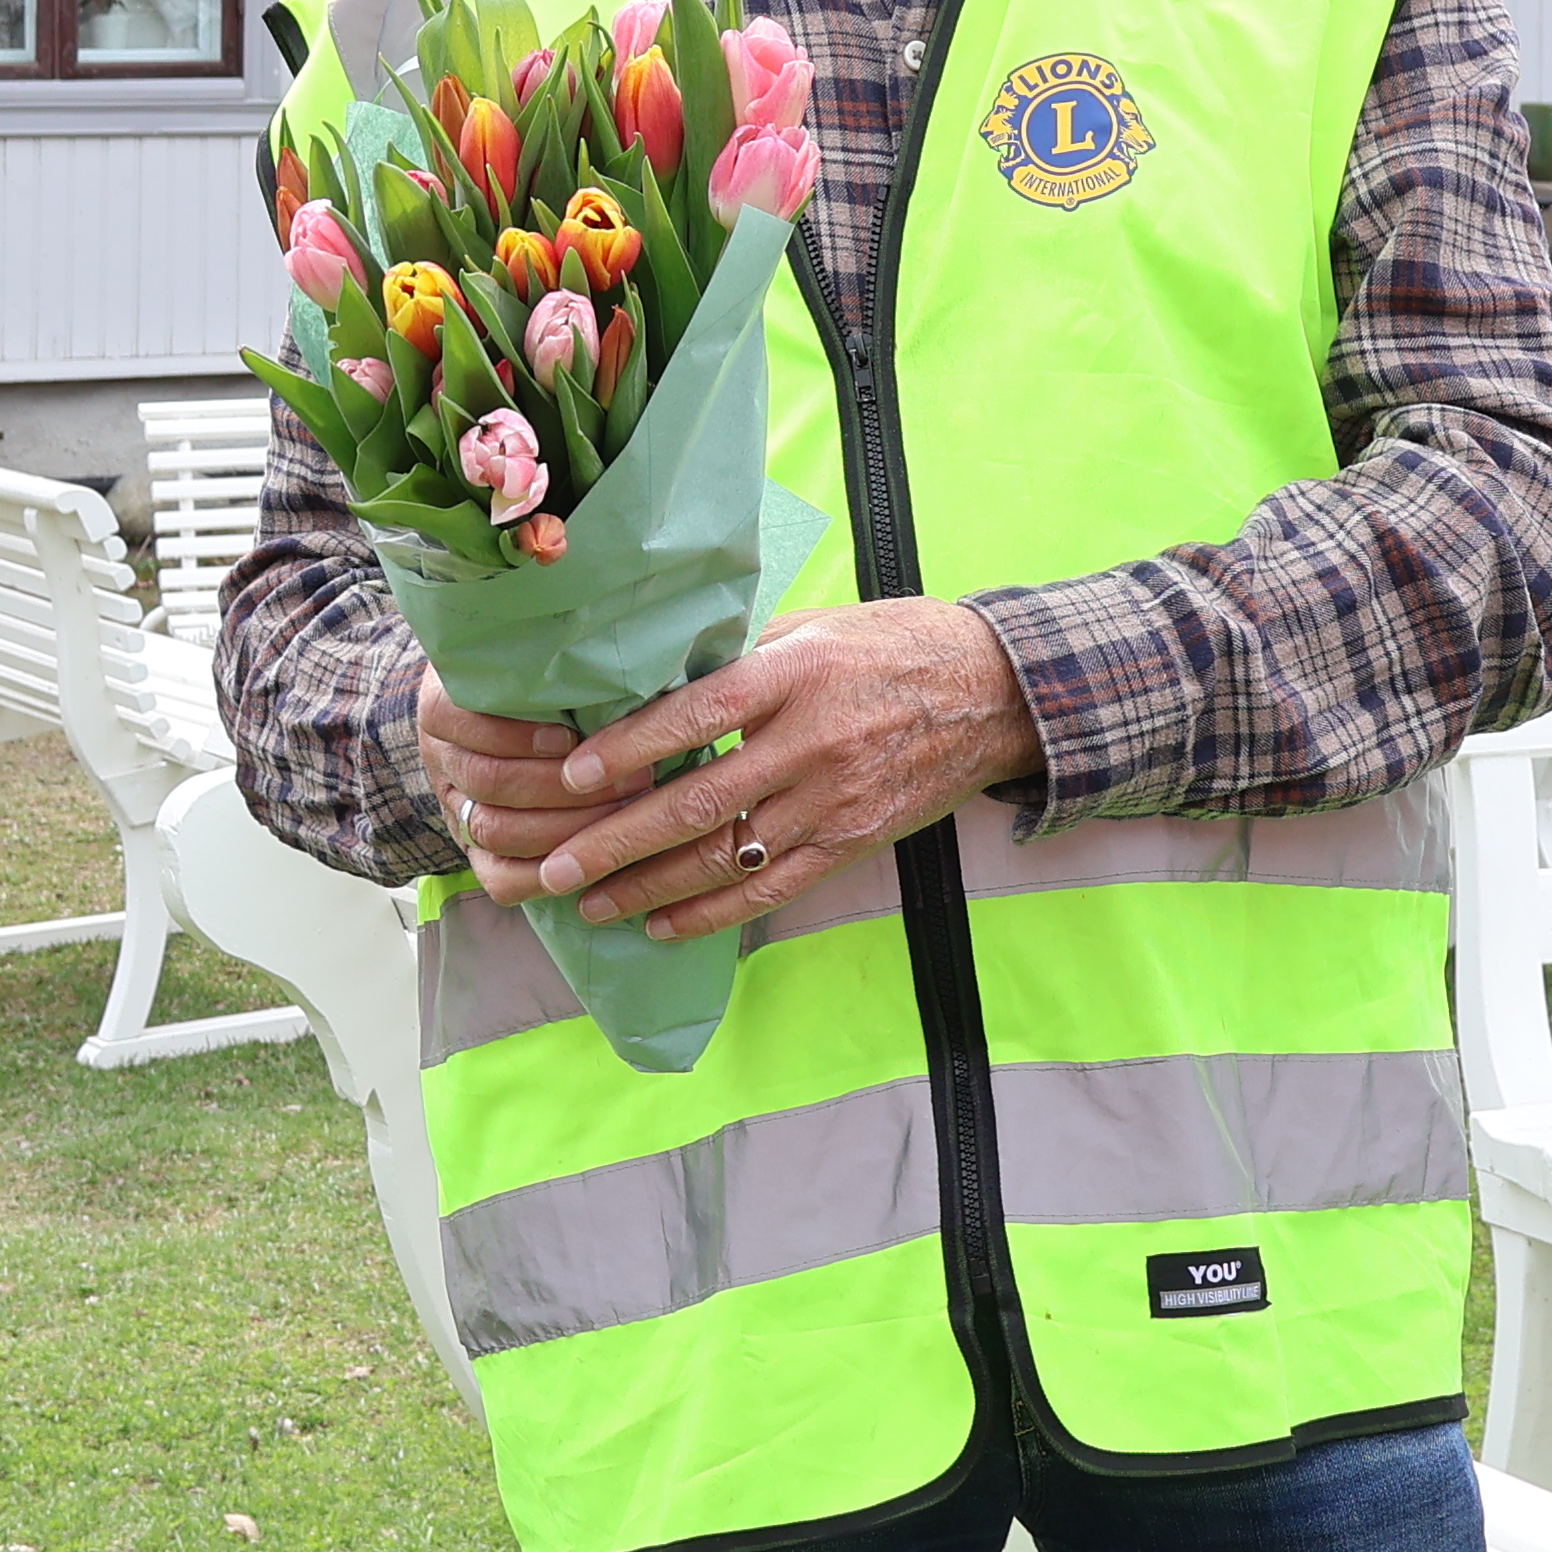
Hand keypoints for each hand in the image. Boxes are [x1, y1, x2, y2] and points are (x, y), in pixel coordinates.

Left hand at [416, 605, 1038, 943]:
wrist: (996, 694)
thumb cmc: (897, 645)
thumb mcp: (818, 626)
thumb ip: (742, 657)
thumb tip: (653, 678)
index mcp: (796, 675)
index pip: (696, 715)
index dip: (629, 750)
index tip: (570, 776)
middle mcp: (811, 743)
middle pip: (698, 802)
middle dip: (616, 842)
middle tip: (554, 868)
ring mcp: (833, 802)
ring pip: (726, 857)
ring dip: (649, 888)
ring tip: (588, 904)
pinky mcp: (851, 842)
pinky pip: (771, 890)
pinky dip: (711, 914)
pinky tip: (659, 925)